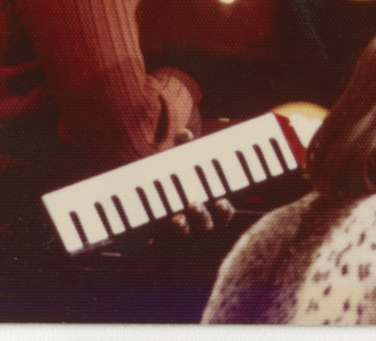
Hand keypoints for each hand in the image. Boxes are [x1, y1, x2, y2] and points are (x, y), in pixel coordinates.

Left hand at [151, 122, 236, 240]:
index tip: (221, 201)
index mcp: (210, 205)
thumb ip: (185, 148)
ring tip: (177, 219)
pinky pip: (158, 242)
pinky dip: (154, 240)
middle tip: (195, 205)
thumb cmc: (178, 174)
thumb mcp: (182, 160)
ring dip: (182, 229)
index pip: (224, 213)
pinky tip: (150, 237)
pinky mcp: (159, 236)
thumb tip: (184, 134)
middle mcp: (198, 221)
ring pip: (185, 236)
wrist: (153, 187)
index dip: (225, 210)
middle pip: (206, 226)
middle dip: (203, 218)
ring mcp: (179, 231)